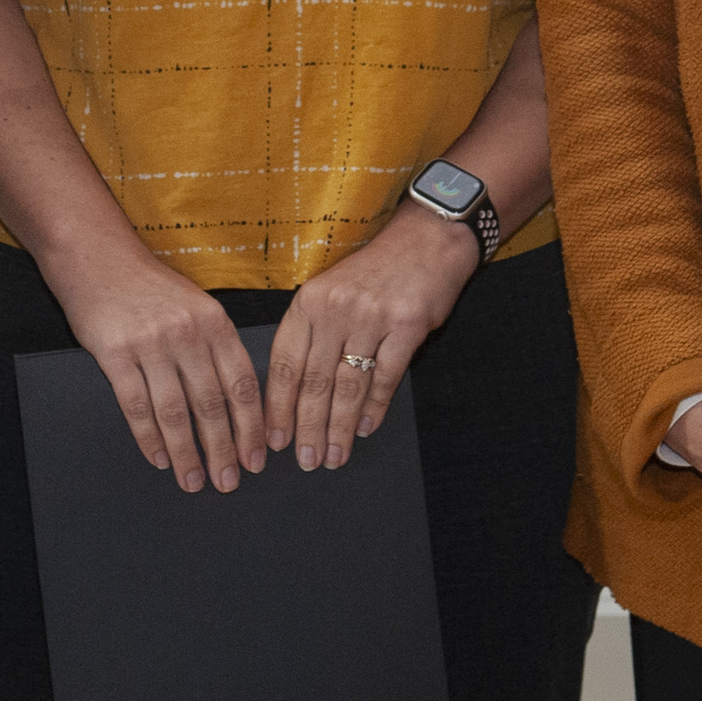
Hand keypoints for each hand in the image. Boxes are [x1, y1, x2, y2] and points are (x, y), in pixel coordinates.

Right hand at [44, 235, 267, 493]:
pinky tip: (159, 458)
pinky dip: (149, 438)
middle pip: (211, 404)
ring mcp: (150, 343)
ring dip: (186, 453)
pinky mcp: (115, 353)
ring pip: (175, 412)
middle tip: (228, 481)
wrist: (99, 259)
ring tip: (193, 481)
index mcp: (215, 323)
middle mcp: (187, 333)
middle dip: (223, 450)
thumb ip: (217, 347)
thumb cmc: (150, 287)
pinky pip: (136, 406)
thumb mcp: (197, 306)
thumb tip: (239, 404)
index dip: (251, 427)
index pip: (242, 384)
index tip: (256, 458)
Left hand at [264, 204, 477, 470]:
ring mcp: (371, 316)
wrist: (426, 239)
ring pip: (347, 385)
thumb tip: (294, 393)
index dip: (278, 406)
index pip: (284, 363)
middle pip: (314, 381)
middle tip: (306, 460)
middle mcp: (335, 309)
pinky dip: (375, 407)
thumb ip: (312, 333)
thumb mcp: (330, 291)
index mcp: (308, 302)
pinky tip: (366, 428)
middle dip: (308, 427)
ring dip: (339, 426)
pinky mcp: (407, 324)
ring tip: (335, 455)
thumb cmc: (374, 271)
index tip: (275, 438)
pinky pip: (386, 376)